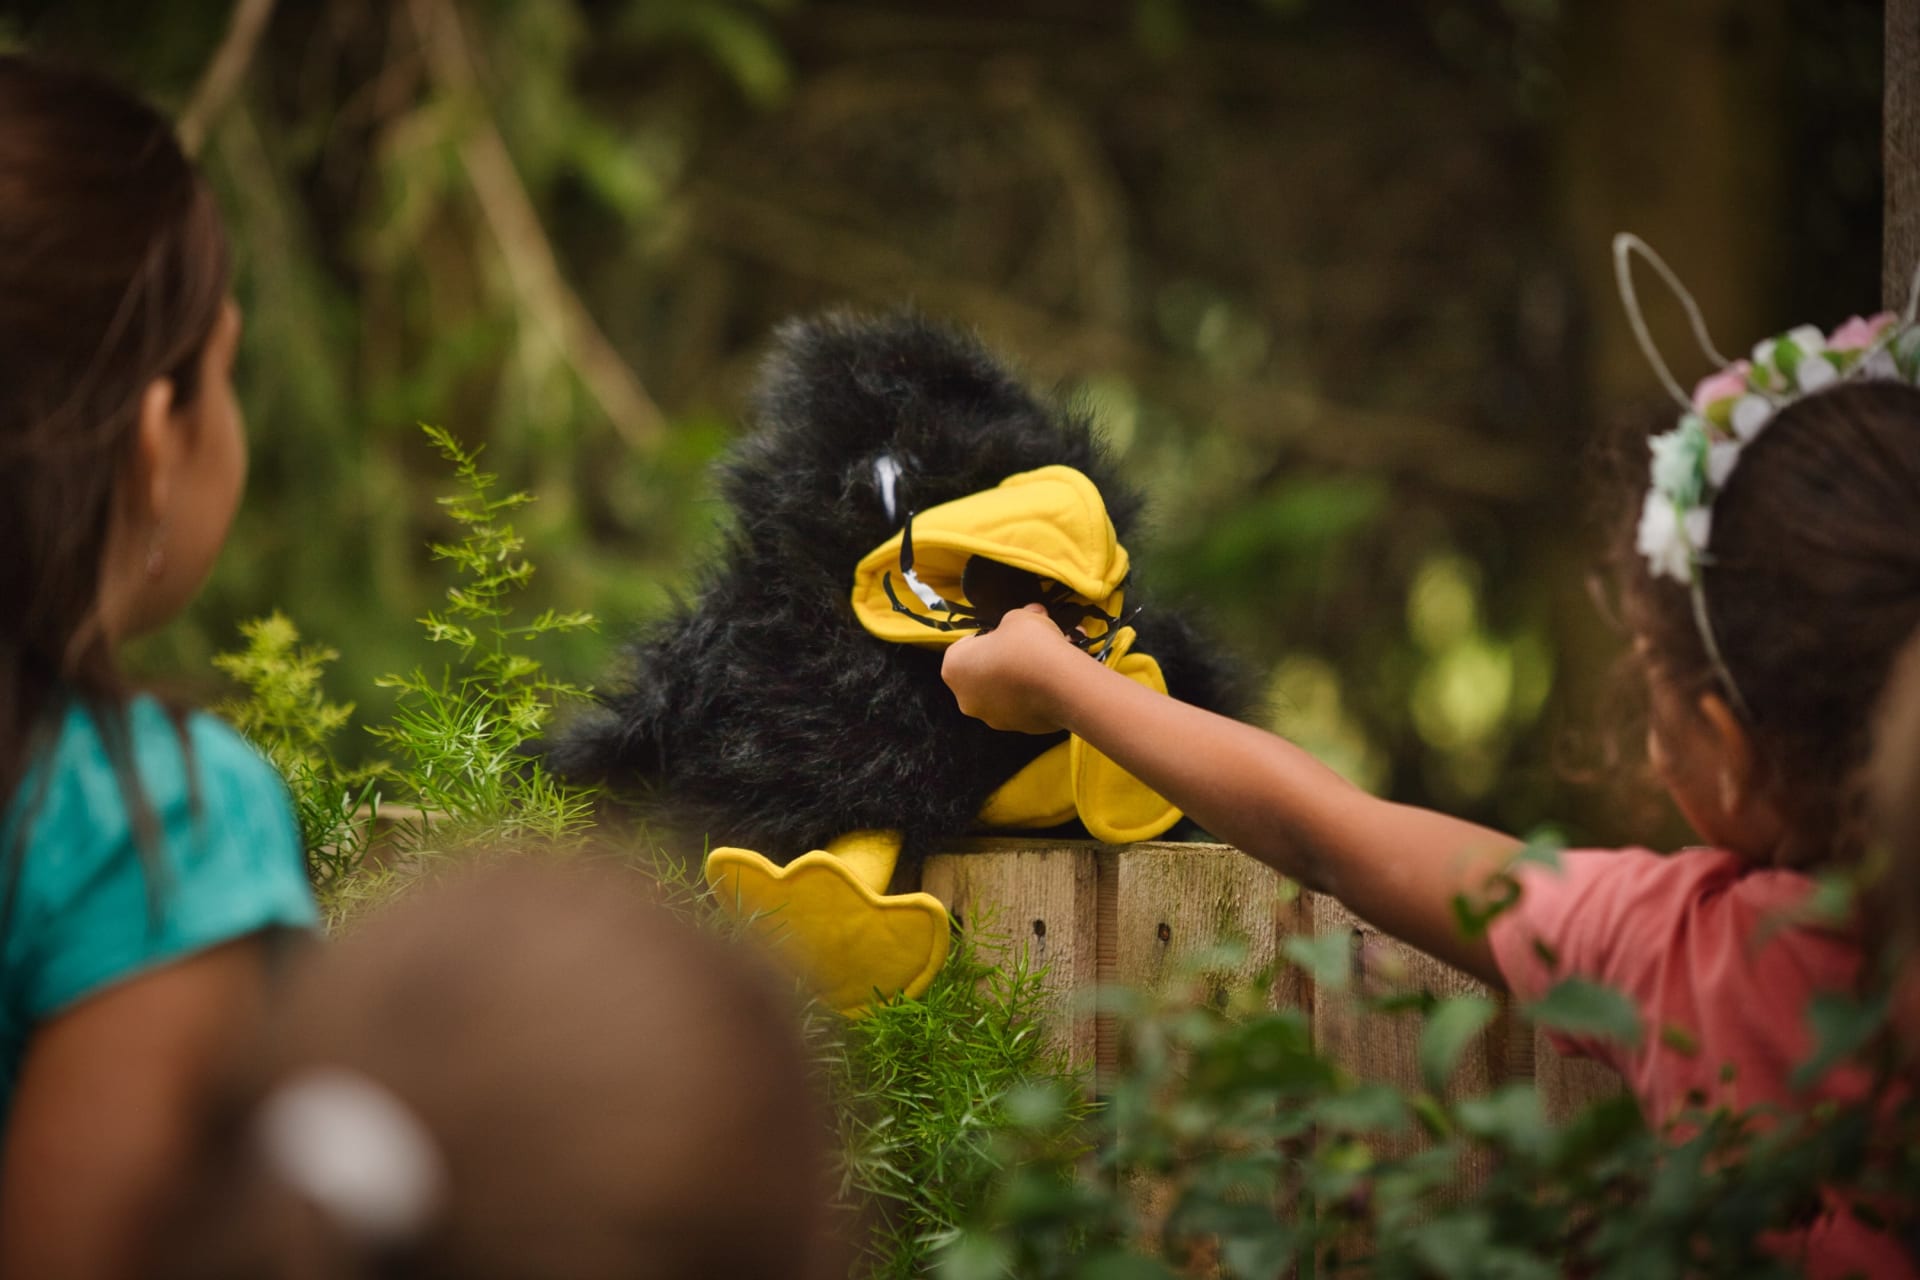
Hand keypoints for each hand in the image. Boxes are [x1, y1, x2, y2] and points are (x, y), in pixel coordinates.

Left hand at [942, 604, 1089, 733]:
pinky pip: (1024, 705)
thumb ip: (1016, 618)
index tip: (1007, 632)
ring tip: (1046, 661)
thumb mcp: (1018, 617)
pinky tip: (1054, 679)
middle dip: (1002, 659)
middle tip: (1027, 646)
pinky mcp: (1019, 728)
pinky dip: (1035, 693)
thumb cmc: (1028, 645)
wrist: (1061, 683)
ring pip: (1004, 691)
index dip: (987, 636)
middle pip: (982, 672)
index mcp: (954, 668)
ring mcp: (992, 717)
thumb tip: (1032, 613)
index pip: (964, 646)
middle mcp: (966, 698)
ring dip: (1020, 677)